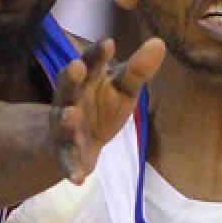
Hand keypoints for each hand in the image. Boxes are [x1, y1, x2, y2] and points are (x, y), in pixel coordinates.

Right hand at [52, 37, 164, 183]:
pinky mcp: (67, 153)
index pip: (91, 62)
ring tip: (70, 114)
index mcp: (87, 80)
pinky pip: (67, 161)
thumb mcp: (123, 88)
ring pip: (62, 121)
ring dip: (65, 118)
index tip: (110, 43)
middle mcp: (71, 99)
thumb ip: (138, 69)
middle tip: (76, 66)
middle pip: (67, 85)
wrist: (82, 143)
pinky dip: (71, 169)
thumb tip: (159, 42)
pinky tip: (78, 180)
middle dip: (71, 77)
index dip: (98, 53)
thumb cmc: (103, 107)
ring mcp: (65, 127)